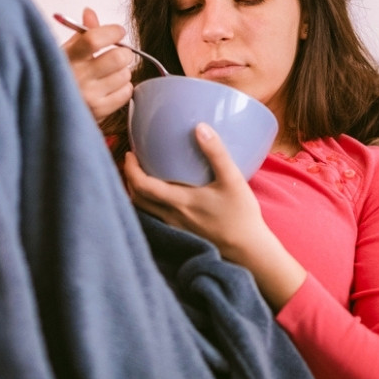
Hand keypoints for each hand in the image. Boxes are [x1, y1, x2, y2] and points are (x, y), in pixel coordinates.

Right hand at [61, 8, 134, 122]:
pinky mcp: (99, 111)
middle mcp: (78, 77)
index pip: (94, 39)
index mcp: (67, 57)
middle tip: (119, 54)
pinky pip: (127, 92)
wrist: (46, 112)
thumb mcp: (66, 52)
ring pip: (125, 74)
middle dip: (124, 52)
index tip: (118, 32)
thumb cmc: (60, 76)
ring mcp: (89, 96)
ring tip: (108, 74)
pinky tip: (110, 88)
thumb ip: (81, 33)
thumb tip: (90, 13)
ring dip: (122, 72)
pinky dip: (123, 88)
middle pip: (118, 57)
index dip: (112, 32)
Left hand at [124, 122, 305, 308]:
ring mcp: (174, 229)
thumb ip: (216, 153)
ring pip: (144, 211)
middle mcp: (171, 217)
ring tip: (143, 178)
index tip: (129, 154)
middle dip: (129, 180)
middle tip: (133, 163)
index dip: (130, 169)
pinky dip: (149, 206)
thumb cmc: (241, 216)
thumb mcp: (232, 180)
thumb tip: (200, 127)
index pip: (142, 185)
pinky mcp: (180, 236)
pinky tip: (159, 199)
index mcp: (179, 201)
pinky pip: (154, 220)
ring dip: (137, 194)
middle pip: (136, 199)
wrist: (248, 251)